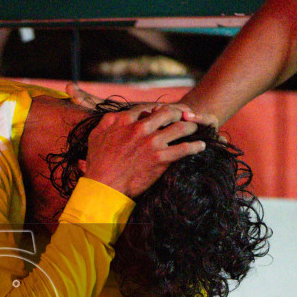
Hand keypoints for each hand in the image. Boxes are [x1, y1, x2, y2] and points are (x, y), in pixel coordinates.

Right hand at [79, 103, 205, 199]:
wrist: (103, 187)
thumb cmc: (98, 164)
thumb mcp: (96, 136)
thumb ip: (107, 122)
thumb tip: (116, 115)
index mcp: (125, 121)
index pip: (147, 108)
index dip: (158, 109)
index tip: (164, 112)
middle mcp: (140, 128)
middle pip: (167, 113)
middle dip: (178, 113)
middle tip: (185, 116)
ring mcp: (152, 143)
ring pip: (179, 128)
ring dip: (190, 127)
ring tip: (196, 128)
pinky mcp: (160, 158)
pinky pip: (184, 149)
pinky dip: (195, 146)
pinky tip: (200, 146)